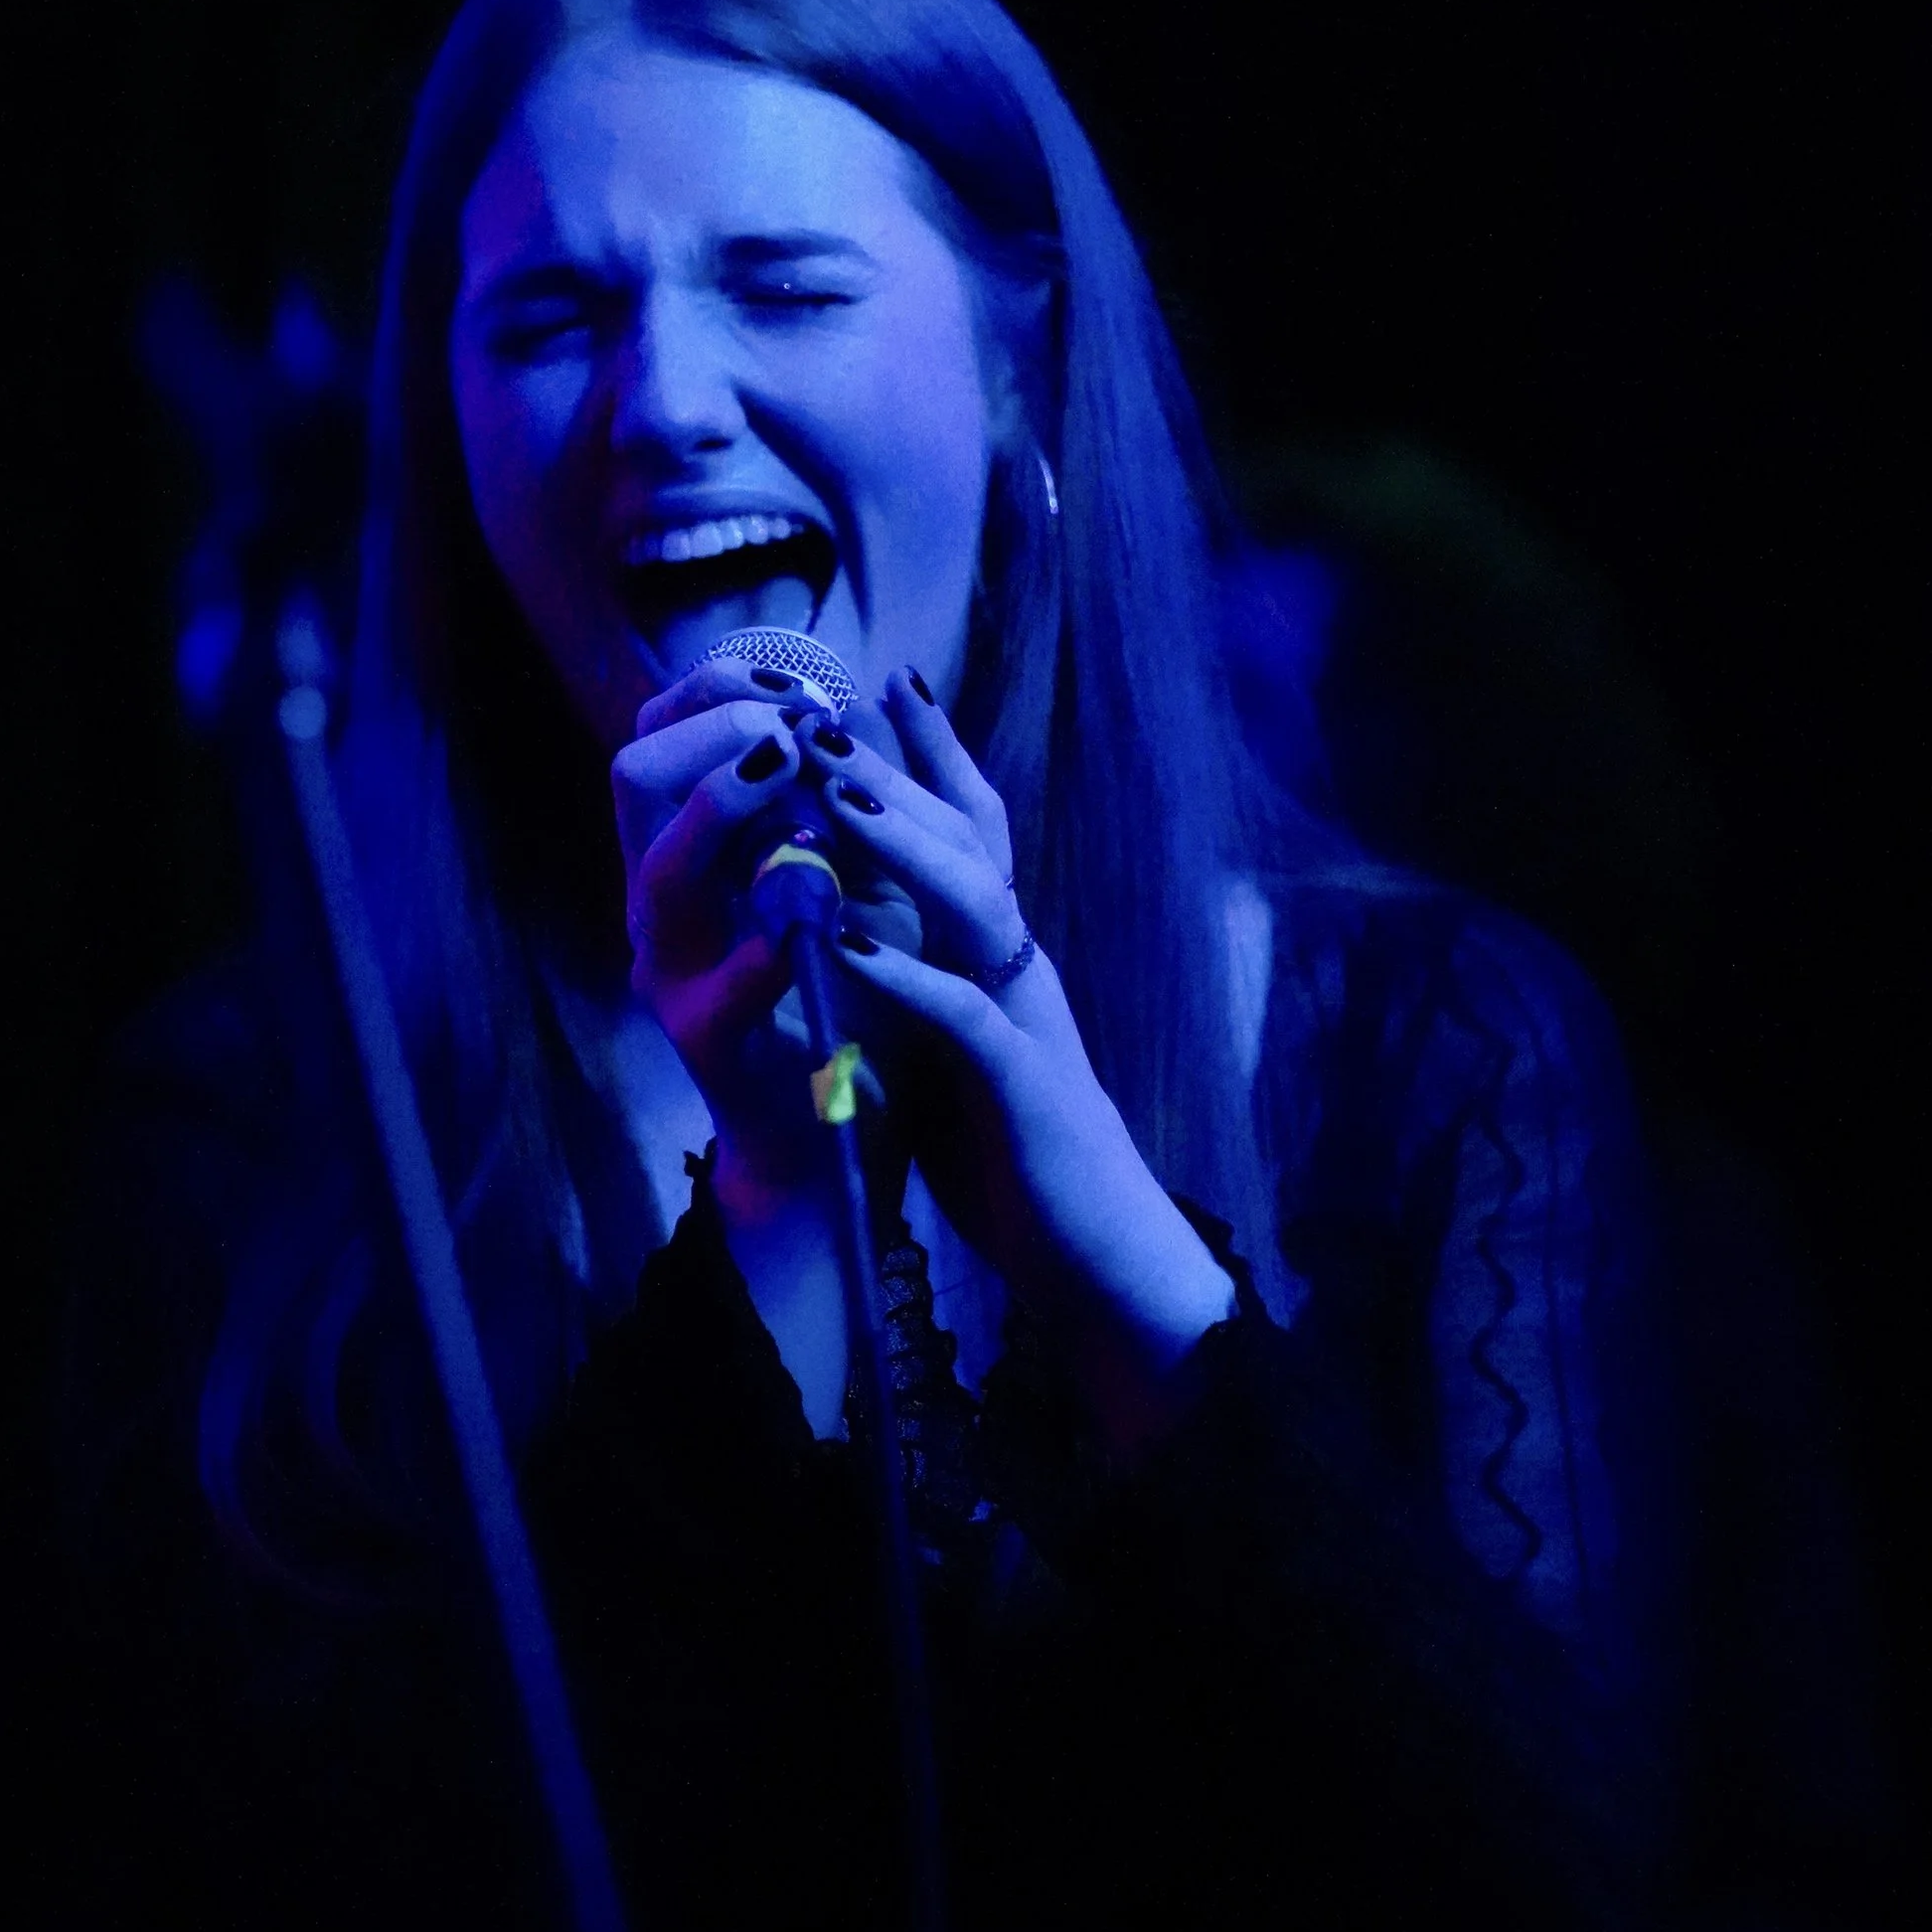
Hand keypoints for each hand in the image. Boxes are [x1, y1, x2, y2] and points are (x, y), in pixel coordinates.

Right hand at [612, 650, 873, 1220]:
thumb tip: (849, 706)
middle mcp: (661, 908)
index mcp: (686, 861)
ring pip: (661, 867)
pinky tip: (809, 915)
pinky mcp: (708, 1045)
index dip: (717, 688)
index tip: (795, 683)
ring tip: (792, 772)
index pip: (656, 737)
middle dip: (717, 727)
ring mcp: (675, 975)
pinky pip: (720, 985)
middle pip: (635, 774)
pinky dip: (764, 942)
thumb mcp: (840, 887)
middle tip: (797, 726)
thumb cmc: (838, 1007)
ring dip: (726, 805)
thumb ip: (830, 808)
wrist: (828, 1146)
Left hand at [814, 672, 1235, 1449]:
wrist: (1095, 1250)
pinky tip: (850, 946)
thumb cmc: (1017, 1151)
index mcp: (1000, 957)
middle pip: (969, 844)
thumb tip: (862, 916)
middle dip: (902, 772)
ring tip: (837, 794)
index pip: (974, 834)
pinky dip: (906, 976)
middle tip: (836, 709)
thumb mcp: (957, 1043)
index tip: (887, 681)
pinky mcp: (1020, 1085)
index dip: (936, 756)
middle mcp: (1018, 968)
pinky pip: (963, 1015)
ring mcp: (1025, 1018)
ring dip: (902, 846)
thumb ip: (923, 976)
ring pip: (972, 905)